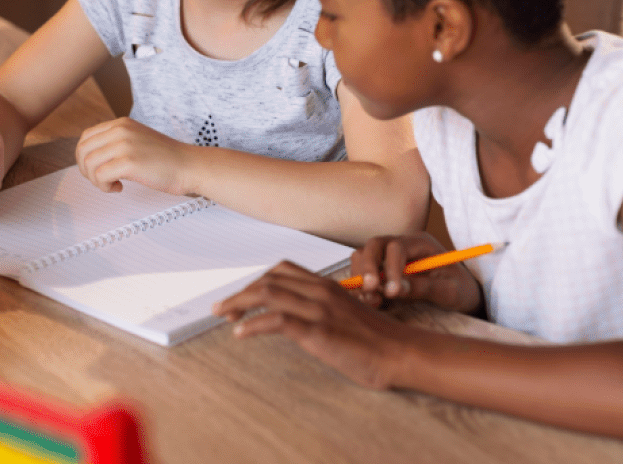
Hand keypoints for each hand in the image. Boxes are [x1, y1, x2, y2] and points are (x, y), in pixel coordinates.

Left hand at [75, 117, 199, 195]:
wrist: (190, 166)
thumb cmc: (167, 159)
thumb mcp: (138, 140)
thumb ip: (117, 142)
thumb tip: (91, 158)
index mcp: (121, 124)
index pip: (86, 137)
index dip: (85, 157)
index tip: (98, 169)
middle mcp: (120, 130)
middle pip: (82, 150)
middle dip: (86, 170)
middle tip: (101, 180)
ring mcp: (124, 145)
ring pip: (89, 164)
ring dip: (96, 180)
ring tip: (112, 184)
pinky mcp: (129, 162)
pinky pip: (100, 177)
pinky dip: (105, 187)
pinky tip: (119, 188)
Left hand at [212, 261, 415, 389]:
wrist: (399, 353)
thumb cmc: (375, 339)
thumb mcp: (345, 314)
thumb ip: (322, 309)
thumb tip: (296, 317)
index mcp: (325, 285)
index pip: (281, 270)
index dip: (256, 280)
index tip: (241, 298)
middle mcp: (319, 291)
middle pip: (268, 279)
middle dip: (240, 292)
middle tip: (223, 309)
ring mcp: (318, 309)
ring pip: (267, 293)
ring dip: (239, 304)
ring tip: (224, 317)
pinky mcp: (318, 331)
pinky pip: (277, 320)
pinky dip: (253, 325)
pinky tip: (240, 334)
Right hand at [351, 233, 482, 313]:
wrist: (464, 297)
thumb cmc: (461, 291)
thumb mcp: (451, 291)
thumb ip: (425, 288)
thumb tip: (397, 289)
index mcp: (421, 243)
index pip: (396, 247)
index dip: (390, 268)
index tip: (393, 292)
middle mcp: (403, 246)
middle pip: (374, 246)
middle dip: (367, 268)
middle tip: (370, 290)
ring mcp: (390, 258)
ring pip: (363, 257)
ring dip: (362, 278)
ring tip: (374, 300)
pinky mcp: (383, 273)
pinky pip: (363, 273)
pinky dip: (361, 287)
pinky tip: (373, 302)